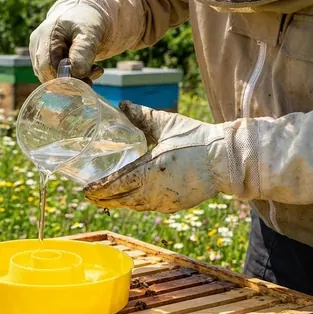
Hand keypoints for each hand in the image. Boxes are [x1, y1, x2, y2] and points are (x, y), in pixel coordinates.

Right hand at [29, 0, 105, 83]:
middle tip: (94, 73)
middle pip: (47, 75)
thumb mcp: (90, 32)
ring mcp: (37, 53)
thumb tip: (77, 74)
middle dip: (71, 81)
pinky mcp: (43, 60)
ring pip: (50, 78)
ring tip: (93, 69)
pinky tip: (85, 69)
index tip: (87, 79)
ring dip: (72, 80)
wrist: (84, 14)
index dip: (64, 79)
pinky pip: (53, 76)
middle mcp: (37, 44)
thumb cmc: (86, 20)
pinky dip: (70, 78)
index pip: (46, 66)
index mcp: (45, 34)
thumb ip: (83, 52)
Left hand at [84, 101, 231, 213]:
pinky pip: (147, 208)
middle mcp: (155, 190)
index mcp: (151, 169)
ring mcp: (165, 201)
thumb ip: (142, 116)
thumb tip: (122, 105)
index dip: (99, 189)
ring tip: (103, 200)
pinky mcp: (174, 206)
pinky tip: (129, 200)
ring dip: (117, 204)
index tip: (86, 190)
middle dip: (102, 199)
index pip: (116, 184)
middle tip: (88, 197)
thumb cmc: (198, 139)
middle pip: (121, 200)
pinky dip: (134, 205)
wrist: (227, 160)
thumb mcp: (168, 124)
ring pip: (133, 206)